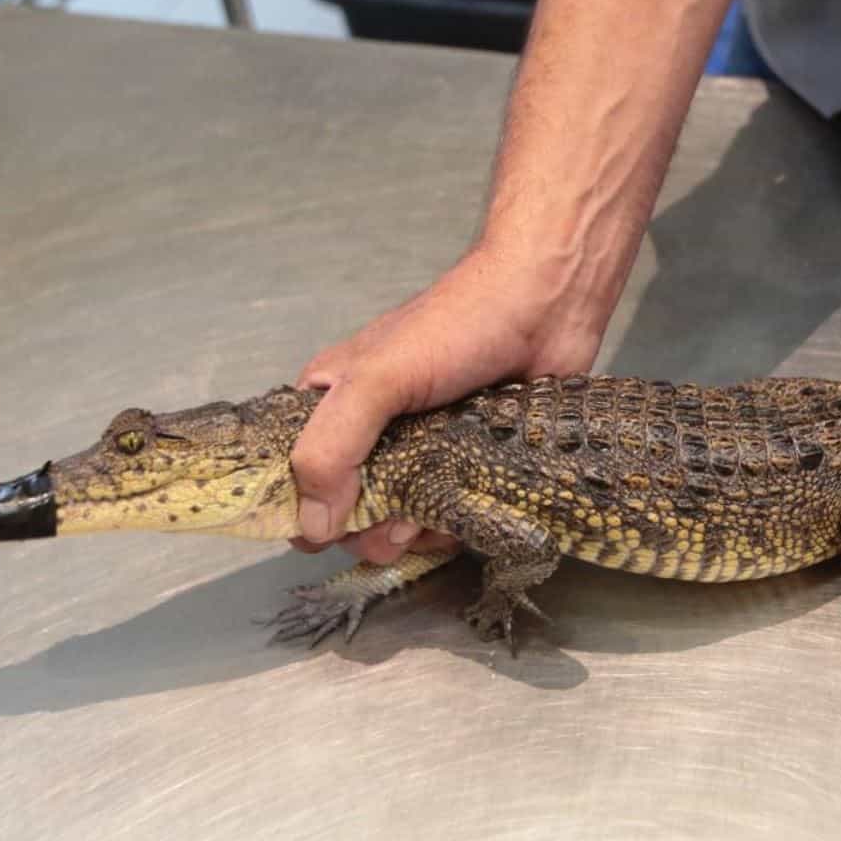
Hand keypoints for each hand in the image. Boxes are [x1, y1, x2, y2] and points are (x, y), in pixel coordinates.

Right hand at [288, 245, 602, 563]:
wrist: (547, 304)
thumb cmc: (457, 327)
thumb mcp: (378, 379)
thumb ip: (333, 447)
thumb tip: (312, 527)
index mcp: (332, 403)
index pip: (293, 473)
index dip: (303, 510)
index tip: (330, 530)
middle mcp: (371, 431)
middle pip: (347, 509)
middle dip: (367, 530)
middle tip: (395, 528)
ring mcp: (423, 450)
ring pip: (398, 520)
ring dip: (411, 536)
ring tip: (430, 524)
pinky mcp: (469, 464)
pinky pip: (446, 515)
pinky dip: (449, 527)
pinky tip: (463, 519)